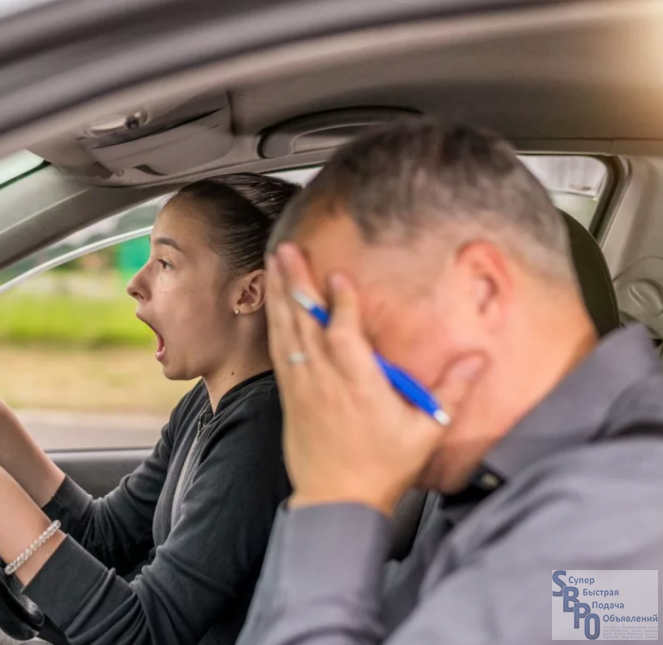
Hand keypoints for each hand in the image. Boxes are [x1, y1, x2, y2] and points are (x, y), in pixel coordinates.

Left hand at [266, 244, 485, 513]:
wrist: (335, 500)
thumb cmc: (381, 468)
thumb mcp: (425, 432)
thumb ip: (451, 392)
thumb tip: (478, 360)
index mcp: (358, 386)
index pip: (345, 334)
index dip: (341, 303)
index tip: (338, 274)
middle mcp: (324, 380)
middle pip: (306, 322)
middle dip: (297, 282)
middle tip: (288, 250)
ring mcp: (302, 385)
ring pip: (286, 331)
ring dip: (280, 294)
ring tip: (275, 262)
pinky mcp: (289, 394)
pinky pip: (278, 349)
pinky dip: (275, 321)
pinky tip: (272, 303)